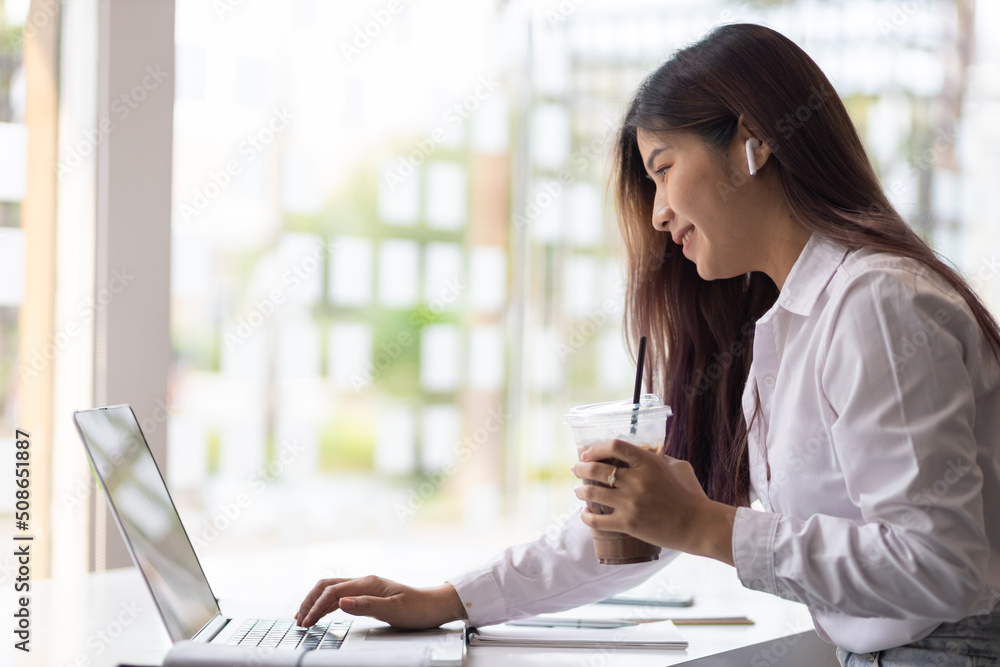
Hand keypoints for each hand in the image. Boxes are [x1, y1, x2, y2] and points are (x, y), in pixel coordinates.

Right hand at [294, 576, 466, 628]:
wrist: (435, 605)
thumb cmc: (419, 608)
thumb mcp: (394, 610)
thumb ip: (367, 606)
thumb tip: (342, 601)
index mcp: (368, 583)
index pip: (333, 592)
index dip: (316, 607)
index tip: (306, 623)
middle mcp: (365, 582)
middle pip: (327, 586)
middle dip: (310, 601)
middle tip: (298, 620)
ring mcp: (366, 587)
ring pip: (332, 589)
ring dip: (316, 601)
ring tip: (304, 616)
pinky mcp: (368, 594)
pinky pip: (341, 595)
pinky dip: (326, 603)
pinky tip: (322, 612)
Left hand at [571, 439, 736, 565]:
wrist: (700, 526)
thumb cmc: (692, 495)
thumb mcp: (678, 467)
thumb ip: (658, 457)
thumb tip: (643, 451)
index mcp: (648, 462)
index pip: (614, 446)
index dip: (595, 448)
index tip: (587, 453)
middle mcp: (636, 480)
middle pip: (596, 469)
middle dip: (581, 468)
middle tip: (575, 470)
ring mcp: (630, 503)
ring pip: (593, 493)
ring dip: (581, 491)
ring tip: (578, 491)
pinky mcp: (628, 524)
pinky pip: (598, 520)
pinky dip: (587, 516)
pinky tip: (584, 514)